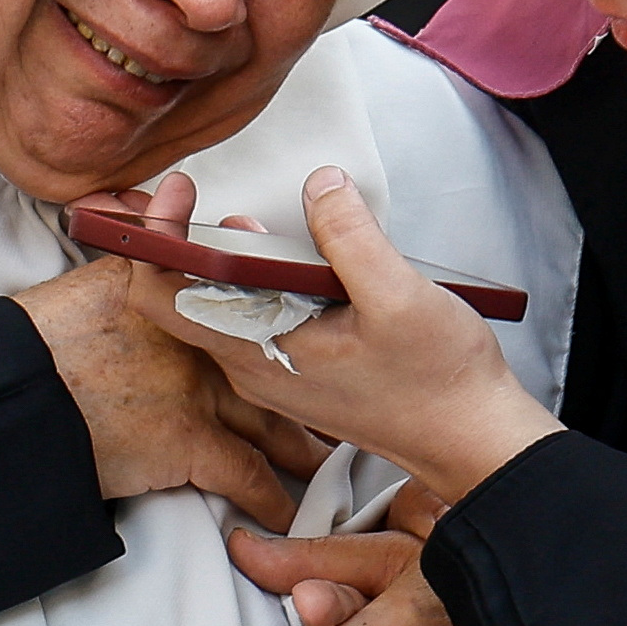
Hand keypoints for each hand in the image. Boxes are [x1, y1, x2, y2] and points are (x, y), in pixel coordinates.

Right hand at [12, 254, 328, 531]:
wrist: (16, 392)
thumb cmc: (43, 340)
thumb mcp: (98, 273)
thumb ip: (147, 242)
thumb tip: (171, 195)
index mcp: (183, 292)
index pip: (253, 294)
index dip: (289, 311)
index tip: (316, 322)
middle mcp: (205, 340)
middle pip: (279, 365)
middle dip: (312, 386)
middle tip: (343, 399)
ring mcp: (202, 393)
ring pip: (276, 423)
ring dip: (302, 446)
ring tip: (323, 460)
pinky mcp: (190, 445)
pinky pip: (250, 477)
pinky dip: (273, 499)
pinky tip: (286, 511)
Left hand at [127, 168, 560, 506]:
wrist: (471, 439)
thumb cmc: (438, 381)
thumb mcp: (397, 295)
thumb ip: (348, 236)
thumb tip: (318, 186)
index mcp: (258, 351)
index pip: (163, 297)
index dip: (156, 237)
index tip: (180, 190)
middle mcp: (253, 366)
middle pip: (184, 297)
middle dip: (183, 239)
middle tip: (197, 194)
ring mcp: (273, 372)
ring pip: (221, 309)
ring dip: (224, 260)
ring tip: (249, 225)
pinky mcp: (298, 371)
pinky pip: (254, 321)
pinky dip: (255, 283)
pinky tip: (289, 260)